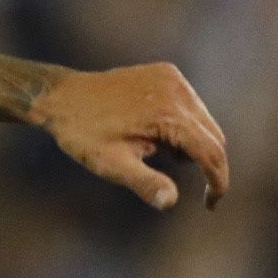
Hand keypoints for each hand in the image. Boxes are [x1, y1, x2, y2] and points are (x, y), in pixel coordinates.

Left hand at [32, 62, 231, 211]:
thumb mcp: (110, 164)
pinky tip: (153, 134)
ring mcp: (173, 79)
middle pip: (213, 136)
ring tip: (155, 152)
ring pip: (204, 120)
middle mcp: (177, 92)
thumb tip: (171, 202)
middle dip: (207, 165)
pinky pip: (189, 105)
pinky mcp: (166, 73)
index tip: (211, 204)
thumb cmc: (83, 135)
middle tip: (187, 188)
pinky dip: (184, 124)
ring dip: (194, 143)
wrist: (61, 97)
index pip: (210, 152)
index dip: (217, 181)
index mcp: (169, 115)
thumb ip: (144, 183)